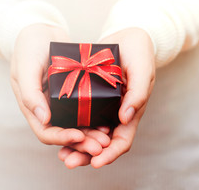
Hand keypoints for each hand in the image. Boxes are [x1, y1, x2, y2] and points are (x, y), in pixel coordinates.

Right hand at [10, 24, 110, 151]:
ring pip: (76, 125)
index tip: (80, 136)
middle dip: (82, 142)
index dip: (62, 138)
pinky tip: (109, 120)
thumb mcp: (26, 66)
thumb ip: (30, 93)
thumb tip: (44, 119)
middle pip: (63, 133)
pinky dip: (94, 118)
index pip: (45, 131)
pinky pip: (84, 110)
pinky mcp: (72, 92)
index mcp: (31, 106)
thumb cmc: (28, 46)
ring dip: (90, 134)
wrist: (40, 28)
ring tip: (107, 137)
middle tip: (101, 145)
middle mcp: (45, 108)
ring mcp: (59, 101)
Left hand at [57, 28, 155, 168]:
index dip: (110, 154)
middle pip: (101, 143)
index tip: (95, 163)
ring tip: (60, 154)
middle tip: (67, 161)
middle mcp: (116, 114)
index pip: (121, 141)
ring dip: (75, 145)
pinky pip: (79, 117)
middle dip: (85, 155)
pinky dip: (70, 126)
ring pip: (88, 133)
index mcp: (131, 112)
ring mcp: (102, 107)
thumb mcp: (142, 68)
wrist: (127, 35)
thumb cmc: (139, 51)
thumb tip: (126, 118)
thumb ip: (138, 93)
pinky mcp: (89, 97)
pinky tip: (56, 131)